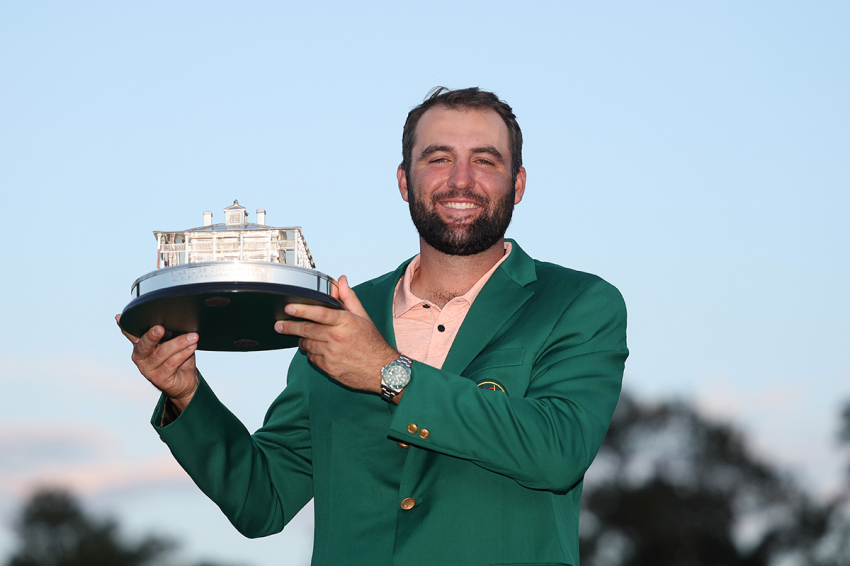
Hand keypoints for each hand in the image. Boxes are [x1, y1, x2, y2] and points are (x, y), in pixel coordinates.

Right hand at [116, 315, 198, 410]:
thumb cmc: (178, 357)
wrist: (186, 381)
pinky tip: (192, 347)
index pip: (130, 334)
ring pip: (162, 352)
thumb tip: (172, 317)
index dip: (124, 326)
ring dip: (179, 343)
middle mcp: (140, 357)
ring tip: (193, 337)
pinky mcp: (158, 378)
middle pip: (144, 344)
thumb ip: (167, 332)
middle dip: (152, 335)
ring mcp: (148, 369)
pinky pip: (172, 363)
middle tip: (161, 328)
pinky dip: (183, 353)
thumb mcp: (172, 342)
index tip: (120, 317)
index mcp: (141, 345)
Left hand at [275, 275, 397, 393]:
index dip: (302, 310)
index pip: (319, 313)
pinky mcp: (329, 368)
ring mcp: (332, 354)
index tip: (288, 308)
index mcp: (345, 322)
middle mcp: (337, 338)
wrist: (382, 370)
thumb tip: (341, 281)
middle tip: (279, 325)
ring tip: (302, 336)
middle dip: (290, 326)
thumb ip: (349, 298)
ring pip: (307, 344)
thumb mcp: (363, 317)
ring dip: (302, 339)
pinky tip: (317, 349)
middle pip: (307, 330)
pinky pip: (312, 358)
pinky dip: (311, 353)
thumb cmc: (372, 342)